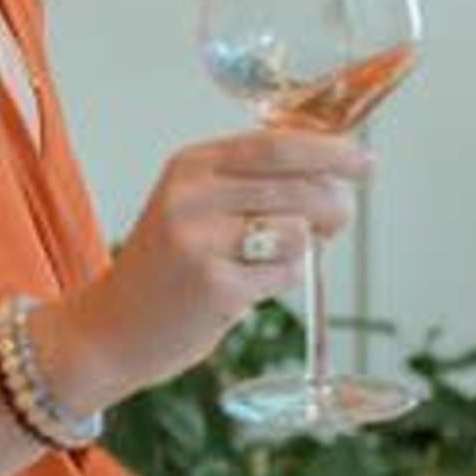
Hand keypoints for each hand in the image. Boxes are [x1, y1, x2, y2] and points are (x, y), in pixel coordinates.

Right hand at [57, 129, 368, 403]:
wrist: (111, 329)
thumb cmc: (168, 267)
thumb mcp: (195, 206)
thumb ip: (251, 182)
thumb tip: (337, 172)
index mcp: (189, 166)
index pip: (275, 146)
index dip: (329, 151)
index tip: (364, 161)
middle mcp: (191, 197)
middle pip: (298, 188)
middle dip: (334, 205)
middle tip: (337, 222)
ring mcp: (200, 243)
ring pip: (299, 232)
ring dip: (302, 249)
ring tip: (267, 260)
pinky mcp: (215, 288)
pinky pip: (286, 274)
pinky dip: (282, 281)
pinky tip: (248, 287)